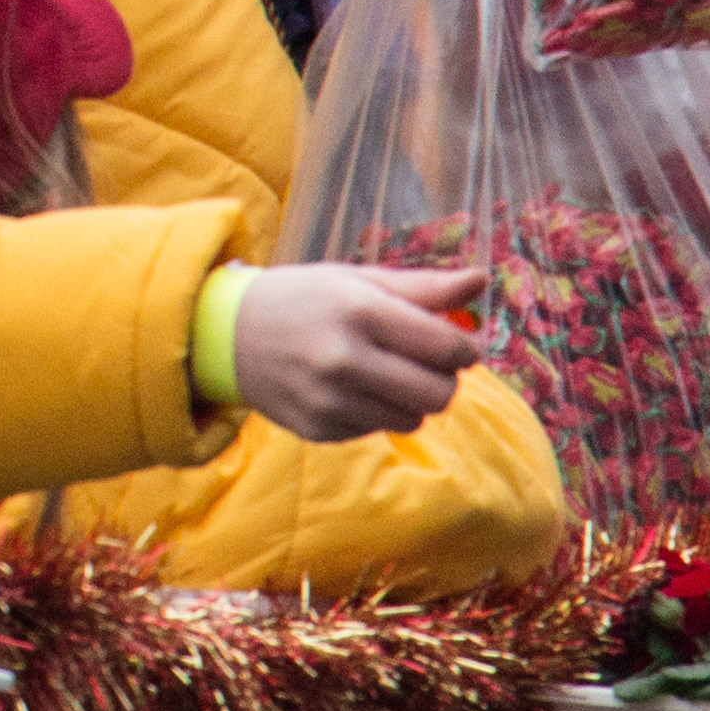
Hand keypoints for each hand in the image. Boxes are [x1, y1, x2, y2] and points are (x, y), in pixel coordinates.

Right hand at [227, 262, 484, 441]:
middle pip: (438, 394)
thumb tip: (482, 280)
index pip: (445, 348)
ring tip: (385, 375)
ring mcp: (329, 400)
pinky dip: (377, 412)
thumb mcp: (358, 280)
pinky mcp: (320, 430)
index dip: (464, 350)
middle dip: (444, 381)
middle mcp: (344, 359)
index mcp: (359, 311)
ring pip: (413, 419)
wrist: (228, 335)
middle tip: (427, 365)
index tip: (458, 347)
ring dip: (411, 399)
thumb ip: (423, 287)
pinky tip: (351, 389)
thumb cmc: (304, 298)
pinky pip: (378, 430)